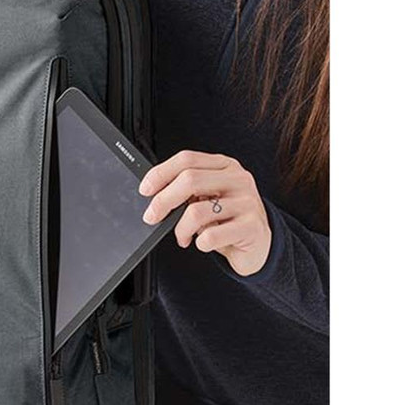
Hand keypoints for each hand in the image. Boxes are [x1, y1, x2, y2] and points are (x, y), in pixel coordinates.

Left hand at [139, 150, 272, 275]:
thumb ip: (188, 191)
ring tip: (183, 236)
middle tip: (152, 217)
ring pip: (196, 212)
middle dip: (163, 201)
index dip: (161, 173)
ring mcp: (247, 201)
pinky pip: (211, 236)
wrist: (260, 245)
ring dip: (181, 229)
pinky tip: (204, 243)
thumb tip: (155, 196)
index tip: (145, 190)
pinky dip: (200, 243)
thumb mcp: (209, 199)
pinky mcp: (251, 226)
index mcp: (225, 166)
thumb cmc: (229, 220)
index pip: (187, 159)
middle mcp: (238, 179)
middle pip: (189, 180)